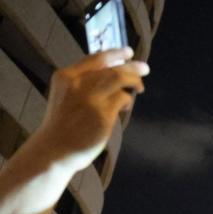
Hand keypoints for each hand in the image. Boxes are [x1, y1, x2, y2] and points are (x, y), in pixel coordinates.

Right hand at [31, 49, 147, 175]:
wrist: (54, 148)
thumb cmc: (62, 124)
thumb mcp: (66, 96)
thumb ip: (83, 84)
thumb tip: (113, 77)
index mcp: (66, 77)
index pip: (94, 59)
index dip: (114, 54)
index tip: (128, 52)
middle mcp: (78, 84)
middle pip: (111, 69)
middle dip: (131, 67)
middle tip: (144, 68)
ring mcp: (91, 98)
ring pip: (119, 80)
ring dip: (134, 82)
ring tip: (139, 87)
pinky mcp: (103, 113)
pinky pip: (122, 99)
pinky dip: (127, 100)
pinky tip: (125, 106)